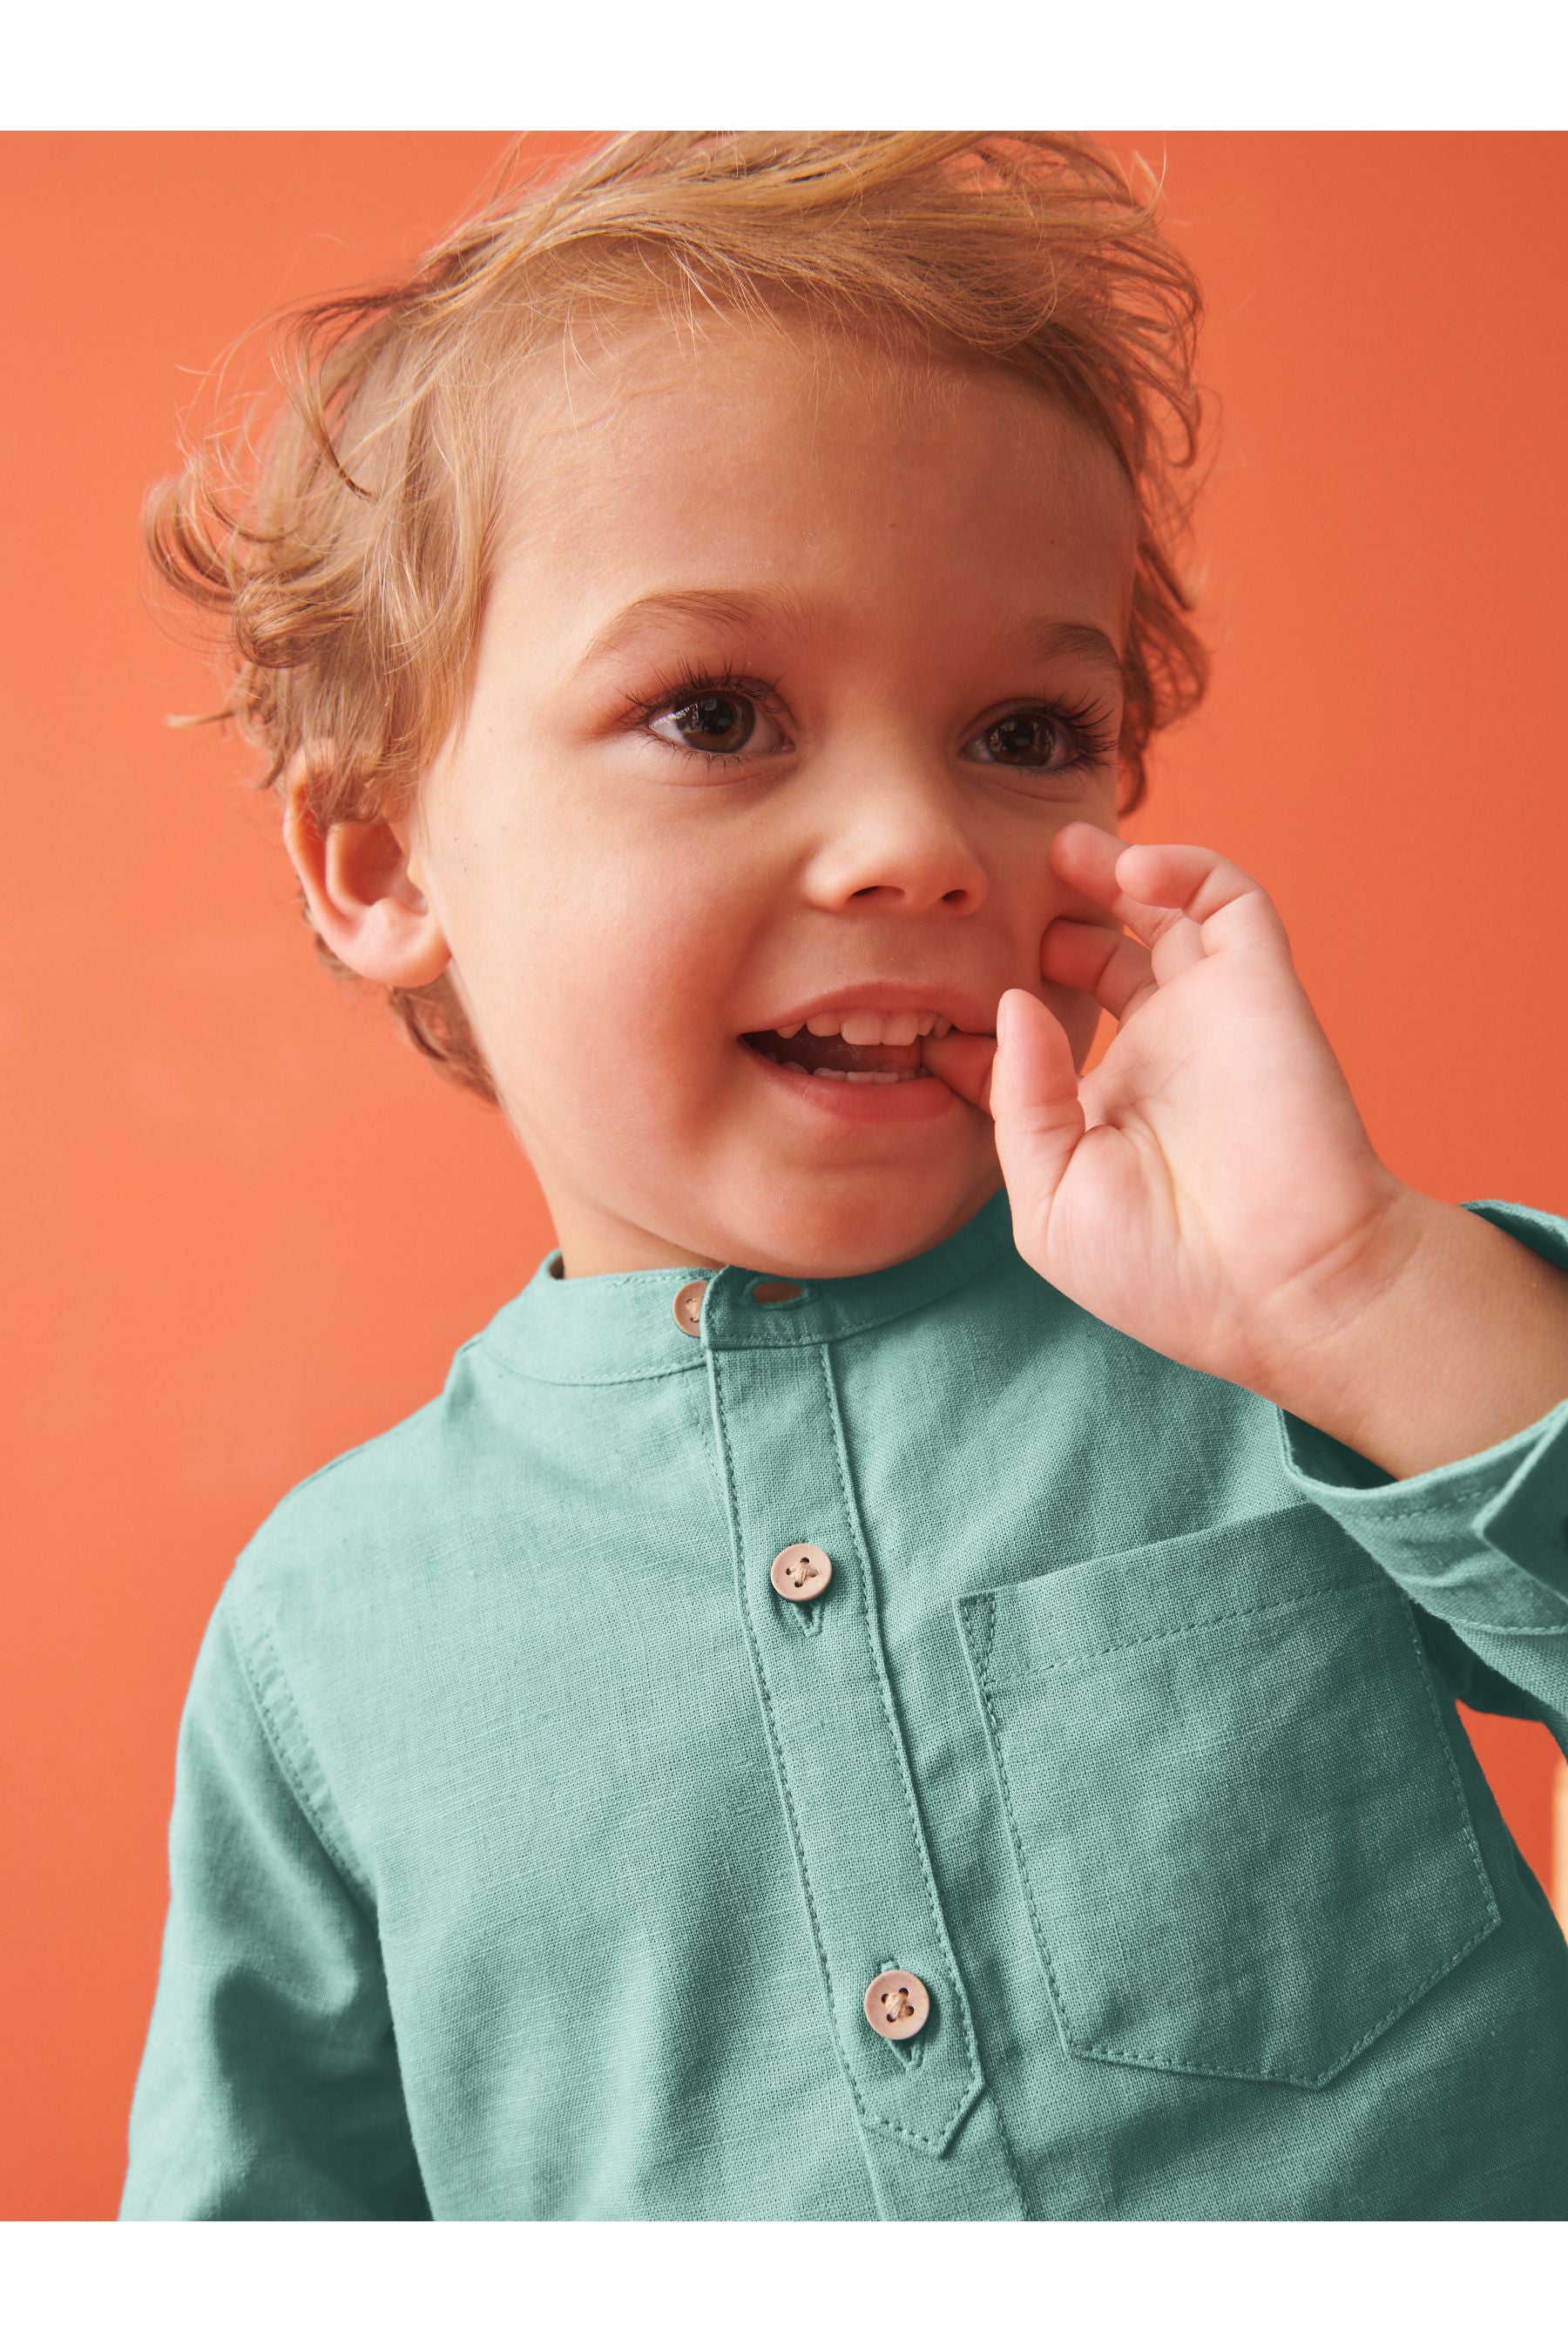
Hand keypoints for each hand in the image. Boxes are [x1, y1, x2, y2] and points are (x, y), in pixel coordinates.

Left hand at [920, 820, 1421, 1393]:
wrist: (1286, 1286)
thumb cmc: (1167, 1271)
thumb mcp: (1051, 1200)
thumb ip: (1018, 1101)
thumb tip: (1013, 1005)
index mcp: (1105, 1109)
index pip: (1034, 1040)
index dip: (981, 1019)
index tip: (926, 1013)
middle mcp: (1158, 1054)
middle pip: (1098, 958)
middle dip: (1049, 924)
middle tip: (1003, 903)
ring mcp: (1208, 1015)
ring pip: (1161, 913)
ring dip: (1111, 872)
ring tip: (1062, 851)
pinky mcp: (1260, 986)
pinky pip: (1228, 900)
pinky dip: (1182, 866)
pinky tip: (1129, 872)